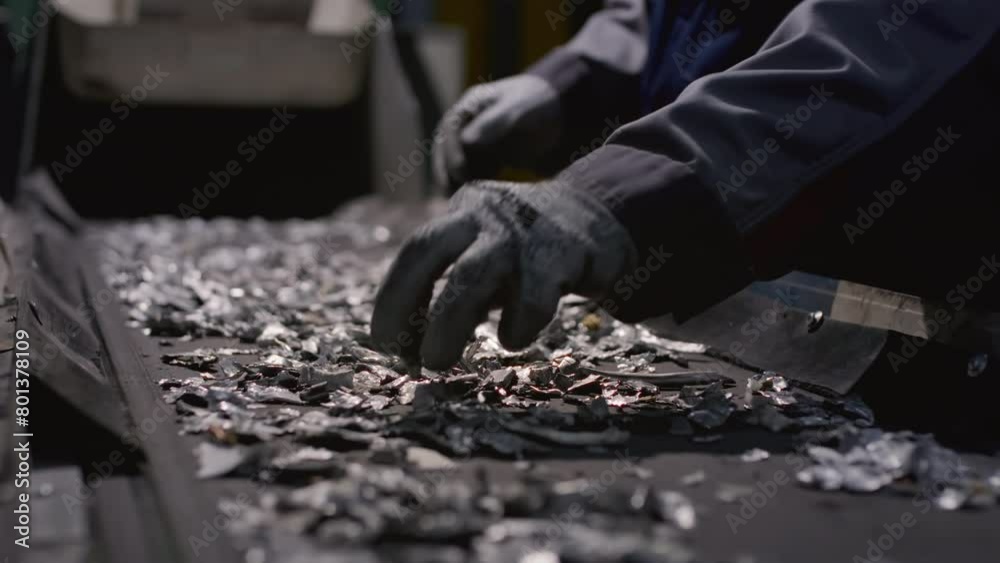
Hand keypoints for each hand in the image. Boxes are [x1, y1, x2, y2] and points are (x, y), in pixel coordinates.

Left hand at [371, 180, 636, 369]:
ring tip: (441, 362)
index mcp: (460, 216)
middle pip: (436, 257)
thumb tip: (410, 348)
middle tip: (414, 359)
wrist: (595, 219)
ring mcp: (524, 233)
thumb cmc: (522, 251)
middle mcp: (488, 217)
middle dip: (414, 311)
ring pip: (476, 275)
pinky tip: (512, 338)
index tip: (383, 342)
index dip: (392, 297)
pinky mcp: (564, 254)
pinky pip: (533, 298)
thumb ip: (448, 292)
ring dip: (450, 323)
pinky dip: (516, 325)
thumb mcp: (480, 256)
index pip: (415, 251)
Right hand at [433, 75, 561, 191]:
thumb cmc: (537, 102)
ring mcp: (476, 143)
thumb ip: (493, 122)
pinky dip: (474, 186)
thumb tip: (465, 141)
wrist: (559, 110)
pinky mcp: (488, 158)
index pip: (450, 131)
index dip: (451, 152)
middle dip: (447, 172)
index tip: (460, 171)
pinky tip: (478, 201)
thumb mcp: (517, 108)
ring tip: (461, 202)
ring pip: (458, 165)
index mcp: (469, 107)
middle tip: (451, 193)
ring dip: (458, 183)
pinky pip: (475, 174)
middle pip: (446, 150)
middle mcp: (466, 125)